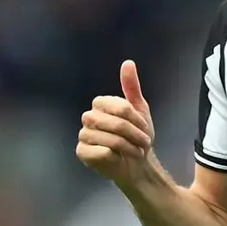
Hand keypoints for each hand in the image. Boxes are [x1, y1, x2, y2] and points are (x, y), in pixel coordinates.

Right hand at [75, 60, 155, 184]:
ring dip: (130, 147)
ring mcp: (83, 135)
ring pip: (111, 139)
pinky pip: (102, 152)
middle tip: (143, 142)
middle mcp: (88, 117)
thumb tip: (128, 63)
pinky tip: (118, 158)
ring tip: (135, 151)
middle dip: (135, 135)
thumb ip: (132, 87)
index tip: (144, 127)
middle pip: (117, 124)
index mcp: (101, 104)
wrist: (137, 162)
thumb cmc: (137, 136)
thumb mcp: (139, 109)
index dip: (136, 120)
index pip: (121, 107)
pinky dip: (117, 156)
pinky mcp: (82, 152)